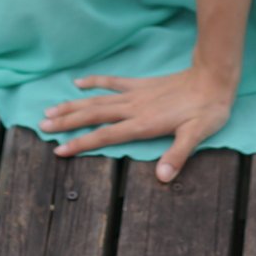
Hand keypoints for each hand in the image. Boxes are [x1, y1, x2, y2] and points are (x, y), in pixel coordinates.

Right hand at [42, 65, 236, 181]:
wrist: (212, 77)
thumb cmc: (206, 110)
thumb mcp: (196, 135)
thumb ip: (178, 155)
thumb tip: (162, 177)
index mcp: (143, 123)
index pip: (105, 135)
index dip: (81, 143)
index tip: (59, 150)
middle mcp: (133, 108)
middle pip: (93, 115)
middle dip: (67, 122)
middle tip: (43, 125)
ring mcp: (135, 94)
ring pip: (97, 100)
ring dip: (73, 105)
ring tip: (52, 109)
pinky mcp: (140, 84)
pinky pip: (112, 82)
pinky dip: (94, 82)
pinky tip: (79, 82)